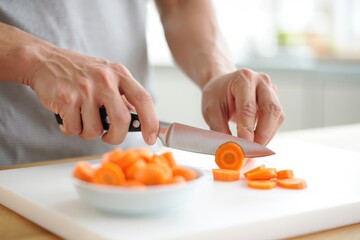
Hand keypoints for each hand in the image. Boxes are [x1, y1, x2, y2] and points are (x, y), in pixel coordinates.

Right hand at [25, 47, 157, 144]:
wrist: (46, 61)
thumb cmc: (80, 72)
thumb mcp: (107, 75)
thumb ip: (123, 95)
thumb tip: (139, 120)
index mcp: (120, 74)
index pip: (144, 99)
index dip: (151, 122)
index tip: (151, 138)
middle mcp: (105, 80)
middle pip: (121, 120)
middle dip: (116, 137)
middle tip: (109, 137)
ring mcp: (85, 89)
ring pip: (95, 130)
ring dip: (88, 132)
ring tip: (82, 118)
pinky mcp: (66, 98)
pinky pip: (75, 129)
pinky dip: (72, 129)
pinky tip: (68, 116)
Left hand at [201, 68, 283, 144]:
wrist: (223, 84)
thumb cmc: (216, 94)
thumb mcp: (210, 110)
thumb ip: (219, 129)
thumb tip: (229, 149)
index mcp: (243, 79)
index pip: (248, 107)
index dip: (247, 129)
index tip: (244, 146)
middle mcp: (261, 82)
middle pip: (271, 110)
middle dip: (263, 134)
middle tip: (252, 151)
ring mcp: (271, 90)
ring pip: (277, 117)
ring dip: (267, 136)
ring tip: (252, 149)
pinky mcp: (275, 100)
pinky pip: (276, 120)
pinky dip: (268, 133)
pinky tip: (256, 141)